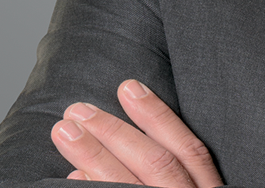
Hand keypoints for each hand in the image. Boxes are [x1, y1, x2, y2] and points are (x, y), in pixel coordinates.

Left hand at [51, 79, 223, 186]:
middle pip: (156, 163)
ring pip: (129, 185)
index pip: (188, 148)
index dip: (157, 115)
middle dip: (115, 133)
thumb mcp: (200, 187)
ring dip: (93, 156)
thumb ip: (181, 168)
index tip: (128, 87)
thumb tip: (138, 128)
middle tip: (78, 110)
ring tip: (64, 131)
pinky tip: (73, 176)